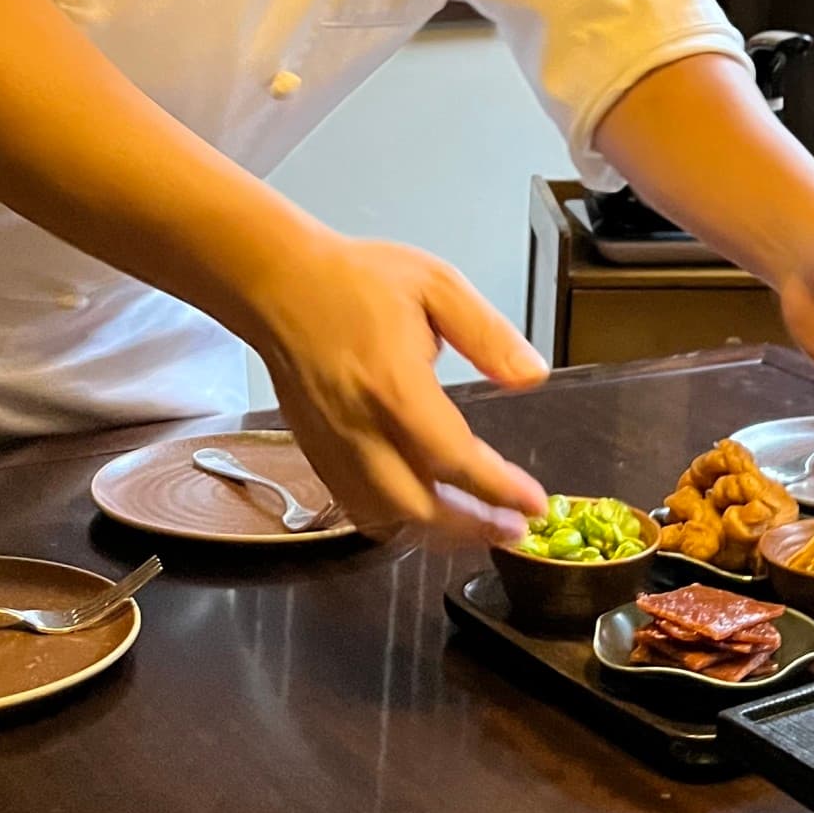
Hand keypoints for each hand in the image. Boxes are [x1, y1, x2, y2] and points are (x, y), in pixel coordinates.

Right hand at [243, 234, 550, 538]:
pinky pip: (358, 506)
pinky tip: (427, 511)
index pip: (454, 459)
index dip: (498, 490)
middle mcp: (359, 427)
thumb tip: (532, 375)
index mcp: (394, 385)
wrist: (280, 284)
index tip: (533, 503)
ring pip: (386, 517)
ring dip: (437, 532)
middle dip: (473, 528)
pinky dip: (397, 522)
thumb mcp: (438, 286)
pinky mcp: (317, 453)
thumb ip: (488, 334)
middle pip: (419, 508)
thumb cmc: (354, 280)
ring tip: (480, 525)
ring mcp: (333, 446)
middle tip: (513, 529)